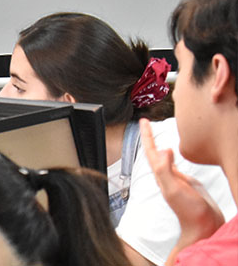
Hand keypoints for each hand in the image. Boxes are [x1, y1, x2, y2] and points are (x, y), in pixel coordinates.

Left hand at [139, 119, 223, 256]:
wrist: (203, 227)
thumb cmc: (189, 211)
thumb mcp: (174, 189)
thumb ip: (166, 171)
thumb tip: (163, 150)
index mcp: (162, 175)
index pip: (151, 151)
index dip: (147, 135)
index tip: (143, 121)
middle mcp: (166, 176)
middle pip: (154, 152)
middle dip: (149, 137)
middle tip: (146, 123)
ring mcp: (176, 179)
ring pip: (164, 158)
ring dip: (159, 145)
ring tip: (155, 134)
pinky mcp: (187, 183)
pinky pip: (175, 165)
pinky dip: (173, 156)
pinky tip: (174, 153)